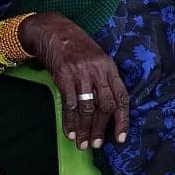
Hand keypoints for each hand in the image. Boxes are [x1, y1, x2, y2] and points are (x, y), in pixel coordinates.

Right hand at [20, 13, 128, 150]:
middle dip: (100, 128)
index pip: (121, 97)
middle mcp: (98, 70)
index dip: (122, 120)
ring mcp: (80, 72)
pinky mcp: (63, 75)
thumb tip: (105, 111)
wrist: (52, 29)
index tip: (120, 138)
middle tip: (96, 144)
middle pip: (105, 105)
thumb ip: (102, 80)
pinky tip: (68, 131)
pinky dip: (69, 121)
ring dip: (84, 129)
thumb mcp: (95, 59)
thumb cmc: (75, 47)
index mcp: (109, 67)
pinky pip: (69, 104)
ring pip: (87, 108)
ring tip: (81, 143)